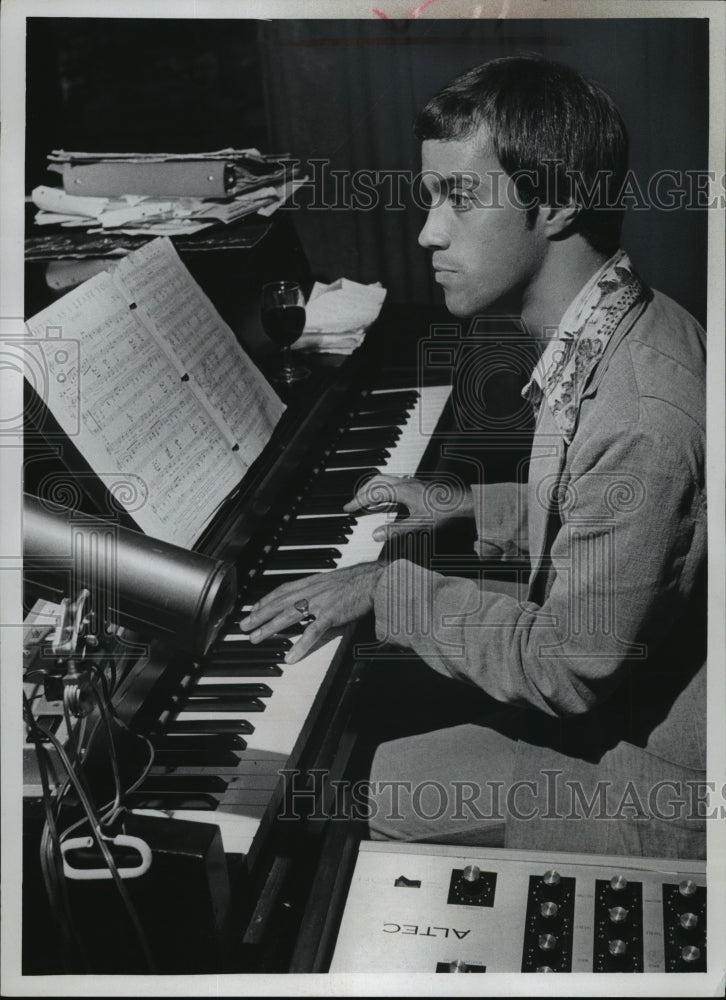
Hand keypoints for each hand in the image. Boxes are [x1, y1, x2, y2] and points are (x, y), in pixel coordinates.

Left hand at [239, 562, 383, 662]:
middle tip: (243, 626)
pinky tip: (291, 656)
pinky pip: (312, 632)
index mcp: (312, 582)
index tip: (253, 609)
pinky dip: (300, 645)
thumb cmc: (358, 581)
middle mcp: (311, 590)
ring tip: (256, 638)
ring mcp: (320, 602)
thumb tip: (308, 597)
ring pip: (288, 616)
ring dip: (270, 628)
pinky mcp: (331, 614)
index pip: (282, 590)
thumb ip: (318, 588)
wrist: (375, 579)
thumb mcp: (332, 581)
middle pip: (279, 603)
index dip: (265, 600)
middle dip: (259, 615)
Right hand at [343, 474, 471, 541]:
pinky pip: (393, 484)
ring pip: (384, 480)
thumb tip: (375, 534)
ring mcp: (411, 483)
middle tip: (352, 504)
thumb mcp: (419, 524)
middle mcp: (405, 483)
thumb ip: (395, 530)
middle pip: (375, 481)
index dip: (358, 500)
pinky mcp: (416, 487)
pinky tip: (385, 502)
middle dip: (361, 492)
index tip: (348, 508)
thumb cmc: (445, 512)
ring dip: (372, 490)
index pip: (373, 492)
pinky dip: (383, 492)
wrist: (463, 503)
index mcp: (402, 490)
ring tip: (364, 502)